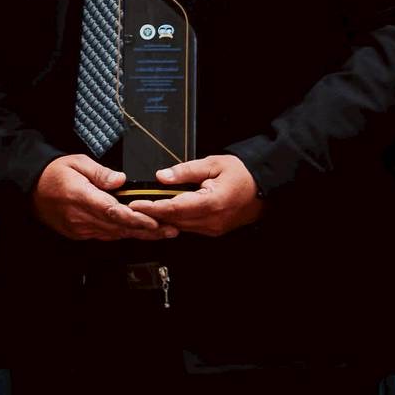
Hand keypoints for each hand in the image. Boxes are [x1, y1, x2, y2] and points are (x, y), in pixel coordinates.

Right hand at [30, 154, 174, 242]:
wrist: (30, 188)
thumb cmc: (53, 173)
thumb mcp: (77, 162)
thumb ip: (101, 172)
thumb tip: (121, 180)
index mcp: (80, 197)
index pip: (113, 212)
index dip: (136, 219)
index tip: (154, 221)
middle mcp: (80, 217)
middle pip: (119, 227)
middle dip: (147, 230)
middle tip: (171, 229)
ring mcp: (79, 228)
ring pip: (114, 234)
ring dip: (138, 234)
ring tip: (162, 232)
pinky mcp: (78, 233)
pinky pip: (105, 235)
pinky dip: (122, 233)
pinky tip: (138, 232)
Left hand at [130, 153, 263, 236]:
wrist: (265, 187)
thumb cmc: (242, 173)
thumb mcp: (214, 164)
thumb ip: (186, 170)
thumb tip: (162, 176)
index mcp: (212, 203)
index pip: (174, 208)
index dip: (152, 207)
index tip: (134, 204)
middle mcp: (212, 220)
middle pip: (173, 220)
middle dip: (150, 215)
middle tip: (129, 207)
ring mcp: (213, 228)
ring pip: (179, 226)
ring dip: (160, 219)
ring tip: (140, 209)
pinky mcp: (214, 230)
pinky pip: (188, 227)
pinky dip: (174, 220)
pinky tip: (161, 213)